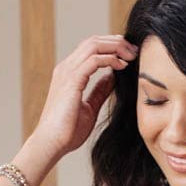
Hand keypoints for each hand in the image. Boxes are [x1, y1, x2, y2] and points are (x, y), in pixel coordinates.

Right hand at [33, 33, 138, 158]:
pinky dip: (110, 59)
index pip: (90, 48)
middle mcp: (67, 68)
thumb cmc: (67, 131)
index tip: (128, 54)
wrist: (51, 144)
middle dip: (116, 42)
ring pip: (93, 45)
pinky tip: (122, 66)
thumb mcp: (90, 107)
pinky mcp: (71, 81)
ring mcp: (67, 72)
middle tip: (134, 51)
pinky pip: (94, 60)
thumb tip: (112, 77)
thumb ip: (99, 91)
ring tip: (131, 55)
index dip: (111, 46)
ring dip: (115, 47)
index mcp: (69, 73)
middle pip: (93, 42)